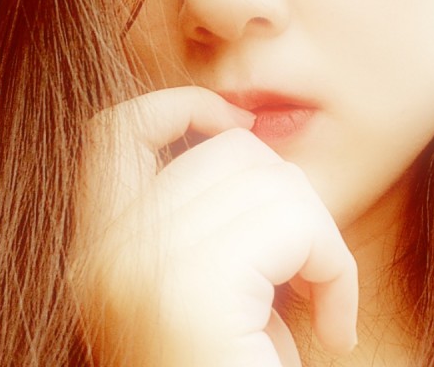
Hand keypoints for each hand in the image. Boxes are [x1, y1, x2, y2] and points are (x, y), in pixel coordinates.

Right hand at [71, 87, 357, 366]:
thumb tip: (246, 133)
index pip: (115, 130)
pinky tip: (331, 326)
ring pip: (272, 180)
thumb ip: (211, 211)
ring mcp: (139, 270)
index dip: (180, 107)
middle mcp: (102, 256)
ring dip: (319, 239)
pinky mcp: (190, 290)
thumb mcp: (216, 283)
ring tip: (318, 301)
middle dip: (291, 197)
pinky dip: (334, 266)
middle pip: (228, 152)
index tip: (237, 127)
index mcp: (100, 251)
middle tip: (305, 268)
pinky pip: (295, 221)